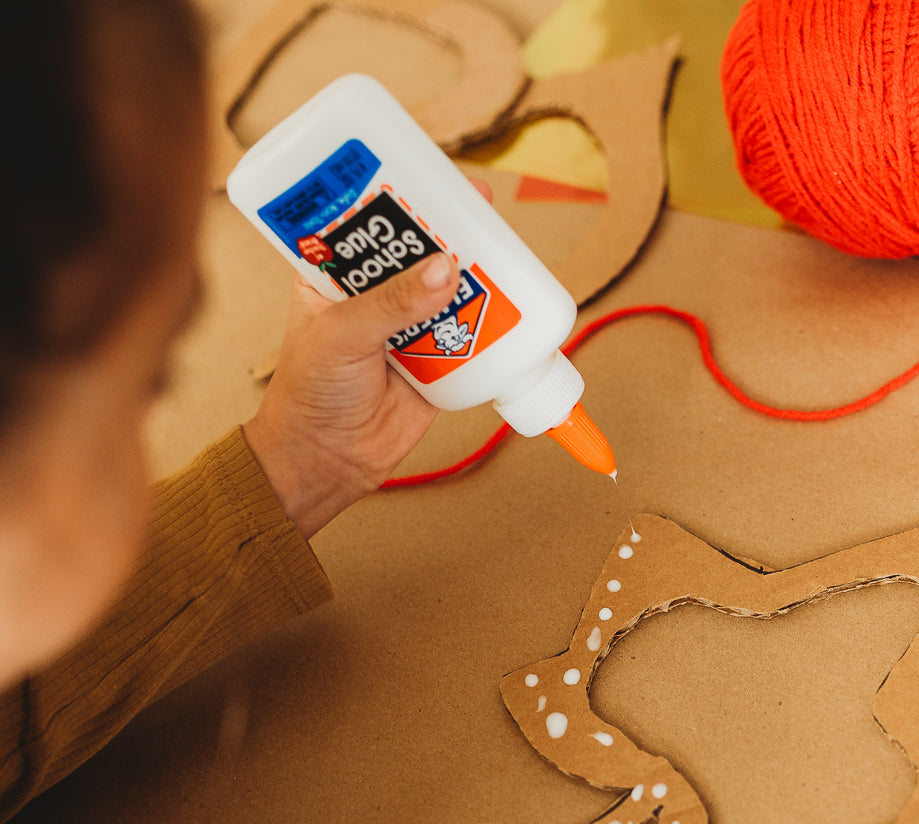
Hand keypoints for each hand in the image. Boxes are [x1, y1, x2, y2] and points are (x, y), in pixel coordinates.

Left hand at [243, 178, 492, 537]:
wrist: (329, 461)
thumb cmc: (309, 394)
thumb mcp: (341, 337)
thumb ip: (391, 304)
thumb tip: (445, 269)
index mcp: (335, 274)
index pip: (364, 218)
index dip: (392, 189)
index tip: (420, 168)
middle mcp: (375, 292)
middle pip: (419, 245)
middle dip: (448, 224)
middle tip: (474, 203)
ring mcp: (410, 324)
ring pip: (450, 284)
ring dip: (476, 268)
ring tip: (499, 246)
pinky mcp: (441, 358)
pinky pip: (472, 330)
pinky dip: (491, 316)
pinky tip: (509, 297)